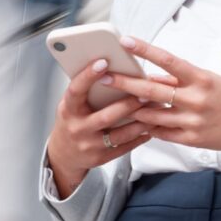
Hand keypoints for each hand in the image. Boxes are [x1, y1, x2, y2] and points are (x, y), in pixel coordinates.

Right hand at [46, 58, 155, 197]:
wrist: (64, 154)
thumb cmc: (72, 121)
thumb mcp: (71, 104)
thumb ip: (86, 89)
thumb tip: (108, 65)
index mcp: (68, 110)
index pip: (76, 91)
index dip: (88, 76)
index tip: (103, 62)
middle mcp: (78, 128)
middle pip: (106, 116)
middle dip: (128, 104)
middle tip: (147, 92)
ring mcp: (89, 145)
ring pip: (120, 134)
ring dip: (141, 122)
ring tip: (156, 109)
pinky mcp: (101, 158)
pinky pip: (125, 147)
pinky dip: (140, 137)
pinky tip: (151, 127)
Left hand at [101, 36, 220, 170]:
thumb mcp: (208, 80)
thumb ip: (180, 78)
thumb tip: (152, 76)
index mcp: (201, 79)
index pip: (168, 60)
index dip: (145, 50)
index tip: (125, 41)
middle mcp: (196, 99)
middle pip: (153, 89)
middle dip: (126, 82)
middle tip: (104, 76)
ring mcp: (193, 121)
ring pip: (153, 115)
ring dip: (133, 108)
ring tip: (115, 102)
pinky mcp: (191, 139)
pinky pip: (161, 133)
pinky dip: (148, 126)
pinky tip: (137, 122)